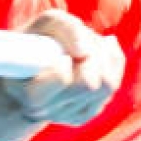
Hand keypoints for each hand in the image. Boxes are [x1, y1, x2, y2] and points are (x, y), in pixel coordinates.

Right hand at [0, 10, 123, 140]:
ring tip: (87, 49)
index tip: (60, 54)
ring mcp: (69, 115)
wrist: (27, 70)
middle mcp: (49, 111)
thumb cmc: (36, 41)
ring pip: (108, 85)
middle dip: (92, 56)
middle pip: (91, 83)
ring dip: (103, 58)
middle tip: (79, 47)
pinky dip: (109, 64)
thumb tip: (86, 50)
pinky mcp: (86, 113)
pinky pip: (113, 84)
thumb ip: (65, 27)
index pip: (63, 77)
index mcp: (31, 95)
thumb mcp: (44, 24)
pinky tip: (92, 58)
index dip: (66, 59)